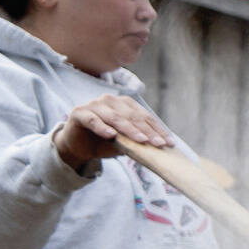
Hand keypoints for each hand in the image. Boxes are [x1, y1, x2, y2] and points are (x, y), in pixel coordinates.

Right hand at [53, 94, 170, 172]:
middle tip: (159, 144)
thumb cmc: (105, 142)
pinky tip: (111, 135)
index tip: (169, 143)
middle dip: (147, 131)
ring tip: (142, 140)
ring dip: (130, 130)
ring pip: (115, 117)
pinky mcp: (79, 113)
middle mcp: (110, 101)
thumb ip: (140, 140)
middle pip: (132, 116)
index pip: (144, 116)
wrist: (78, 147)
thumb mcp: (125, 142)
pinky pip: (93, 120)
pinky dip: (102, 127)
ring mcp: (94, 105)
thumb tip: (163, 147)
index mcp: (123, 104)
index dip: (157, 129)